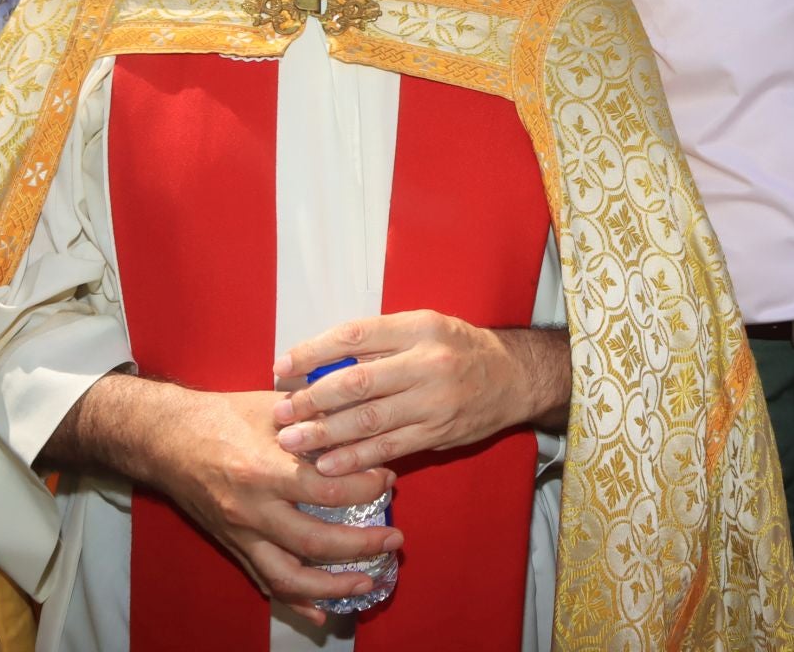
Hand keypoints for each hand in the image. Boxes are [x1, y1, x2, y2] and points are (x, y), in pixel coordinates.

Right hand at [146, 389, 402, 626]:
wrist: (166, 439)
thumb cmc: (223, 415)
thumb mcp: (273, 407)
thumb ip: (318, 418)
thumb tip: (363, 424)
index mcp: (265, 469)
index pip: (328, 491)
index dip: (366, 488)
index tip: (389, 480)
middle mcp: (252, 509)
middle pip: (314, 542)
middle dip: (361, 547)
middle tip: (395, 541)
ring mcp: (240, 533)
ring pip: (289, 576)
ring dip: (332, 587)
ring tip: (368, 582)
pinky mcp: (232, 546)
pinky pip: (265, 582)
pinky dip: (294, 602)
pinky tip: (321, 613)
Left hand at [273, 312, 562, 474]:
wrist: (514, 377)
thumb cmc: (458, 348)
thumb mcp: (424, 328)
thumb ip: (381, 344)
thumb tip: (321, 363)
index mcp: (419, 328)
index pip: (355, 336)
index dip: (313, 352)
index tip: (282, 367)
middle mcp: (427, 362)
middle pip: (356, 382)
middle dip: (311, 399)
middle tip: (280, 411)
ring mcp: (433, 401)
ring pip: (368, 420)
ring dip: (323, 434)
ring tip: (291, 441)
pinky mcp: (437, 433)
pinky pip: (388, 448)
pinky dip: (353, 458)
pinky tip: (326, 464)